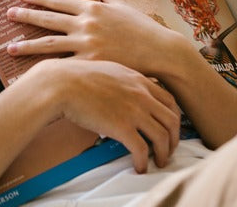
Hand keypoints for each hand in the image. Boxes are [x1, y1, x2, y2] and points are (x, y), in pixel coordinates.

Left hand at [7, 0, 197, 78]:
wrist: (160, 52)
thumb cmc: (144, 29)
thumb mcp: (125, 6)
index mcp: (93, 8)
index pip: (59, 0)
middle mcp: (86, 24)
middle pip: (49, 19)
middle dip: (26, 16)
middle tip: (8, 14)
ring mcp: (87, 44)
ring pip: (49, 44)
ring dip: (27, 45)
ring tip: (9, 47)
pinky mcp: (91, 64)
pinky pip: (63, 66)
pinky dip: (46, 68)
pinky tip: (32, 72)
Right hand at [19, 58, 181, 172]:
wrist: (61, 83)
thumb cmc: (76, 77)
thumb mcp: (109, 70)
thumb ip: (123, 82)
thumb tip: (124, 94)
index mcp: (139, 80)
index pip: (170, 101)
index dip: (174, 118)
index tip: (170, 129)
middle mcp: (142, 95)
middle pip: (172, 120)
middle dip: (174, 139)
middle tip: (168, 149)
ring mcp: (133, 111)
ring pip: (162, 137)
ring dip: (164, 153)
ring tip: (158, 162)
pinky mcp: (121, 127)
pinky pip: (142, 149)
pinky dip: (144, 162)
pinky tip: (139, 166)